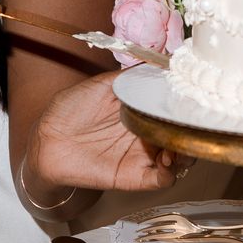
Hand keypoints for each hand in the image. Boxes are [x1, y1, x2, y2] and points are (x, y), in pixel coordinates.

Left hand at [26, 72, 187, 194]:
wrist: (47, 141)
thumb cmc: (71, 110)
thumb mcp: (104, 85)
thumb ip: (133, 77)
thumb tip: (162, 62)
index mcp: (143, 110)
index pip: (175, 109)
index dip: (187, 106)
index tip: (194, 100)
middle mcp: (148, 133)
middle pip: (184, 135)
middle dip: (193, 131)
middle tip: (191, 125)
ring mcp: (143, 155)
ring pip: (180, 159)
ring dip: (186, 153)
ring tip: (177, 145)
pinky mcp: (134, 176)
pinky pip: (161, 179)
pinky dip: (169, 173)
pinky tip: (165, 161)